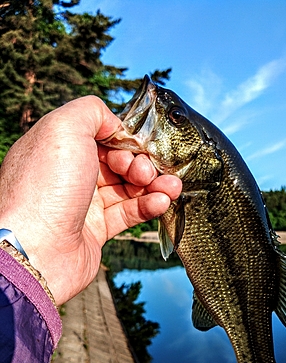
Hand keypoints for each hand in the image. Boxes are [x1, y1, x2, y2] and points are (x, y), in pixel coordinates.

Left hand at [0, 96, 181, 305]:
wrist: (36, 251)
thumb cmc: (45, 189)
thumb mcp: (63, 128)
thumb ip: (91, 111)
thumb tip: (115, 123)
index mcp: (57, 148)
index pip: (100, 136)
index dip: (124, 139)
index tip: (138, 145)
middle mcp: (68, 174)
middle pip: (117, 162)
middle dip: (140, 163)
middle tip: (147, 170)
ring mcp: (81, 204)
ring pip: (127, 188)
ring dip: (153, 185)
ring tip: (171, 187)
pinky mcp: (94, 230)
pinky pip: (127, 213)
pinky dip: (147, 206)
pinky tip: (161, 202)